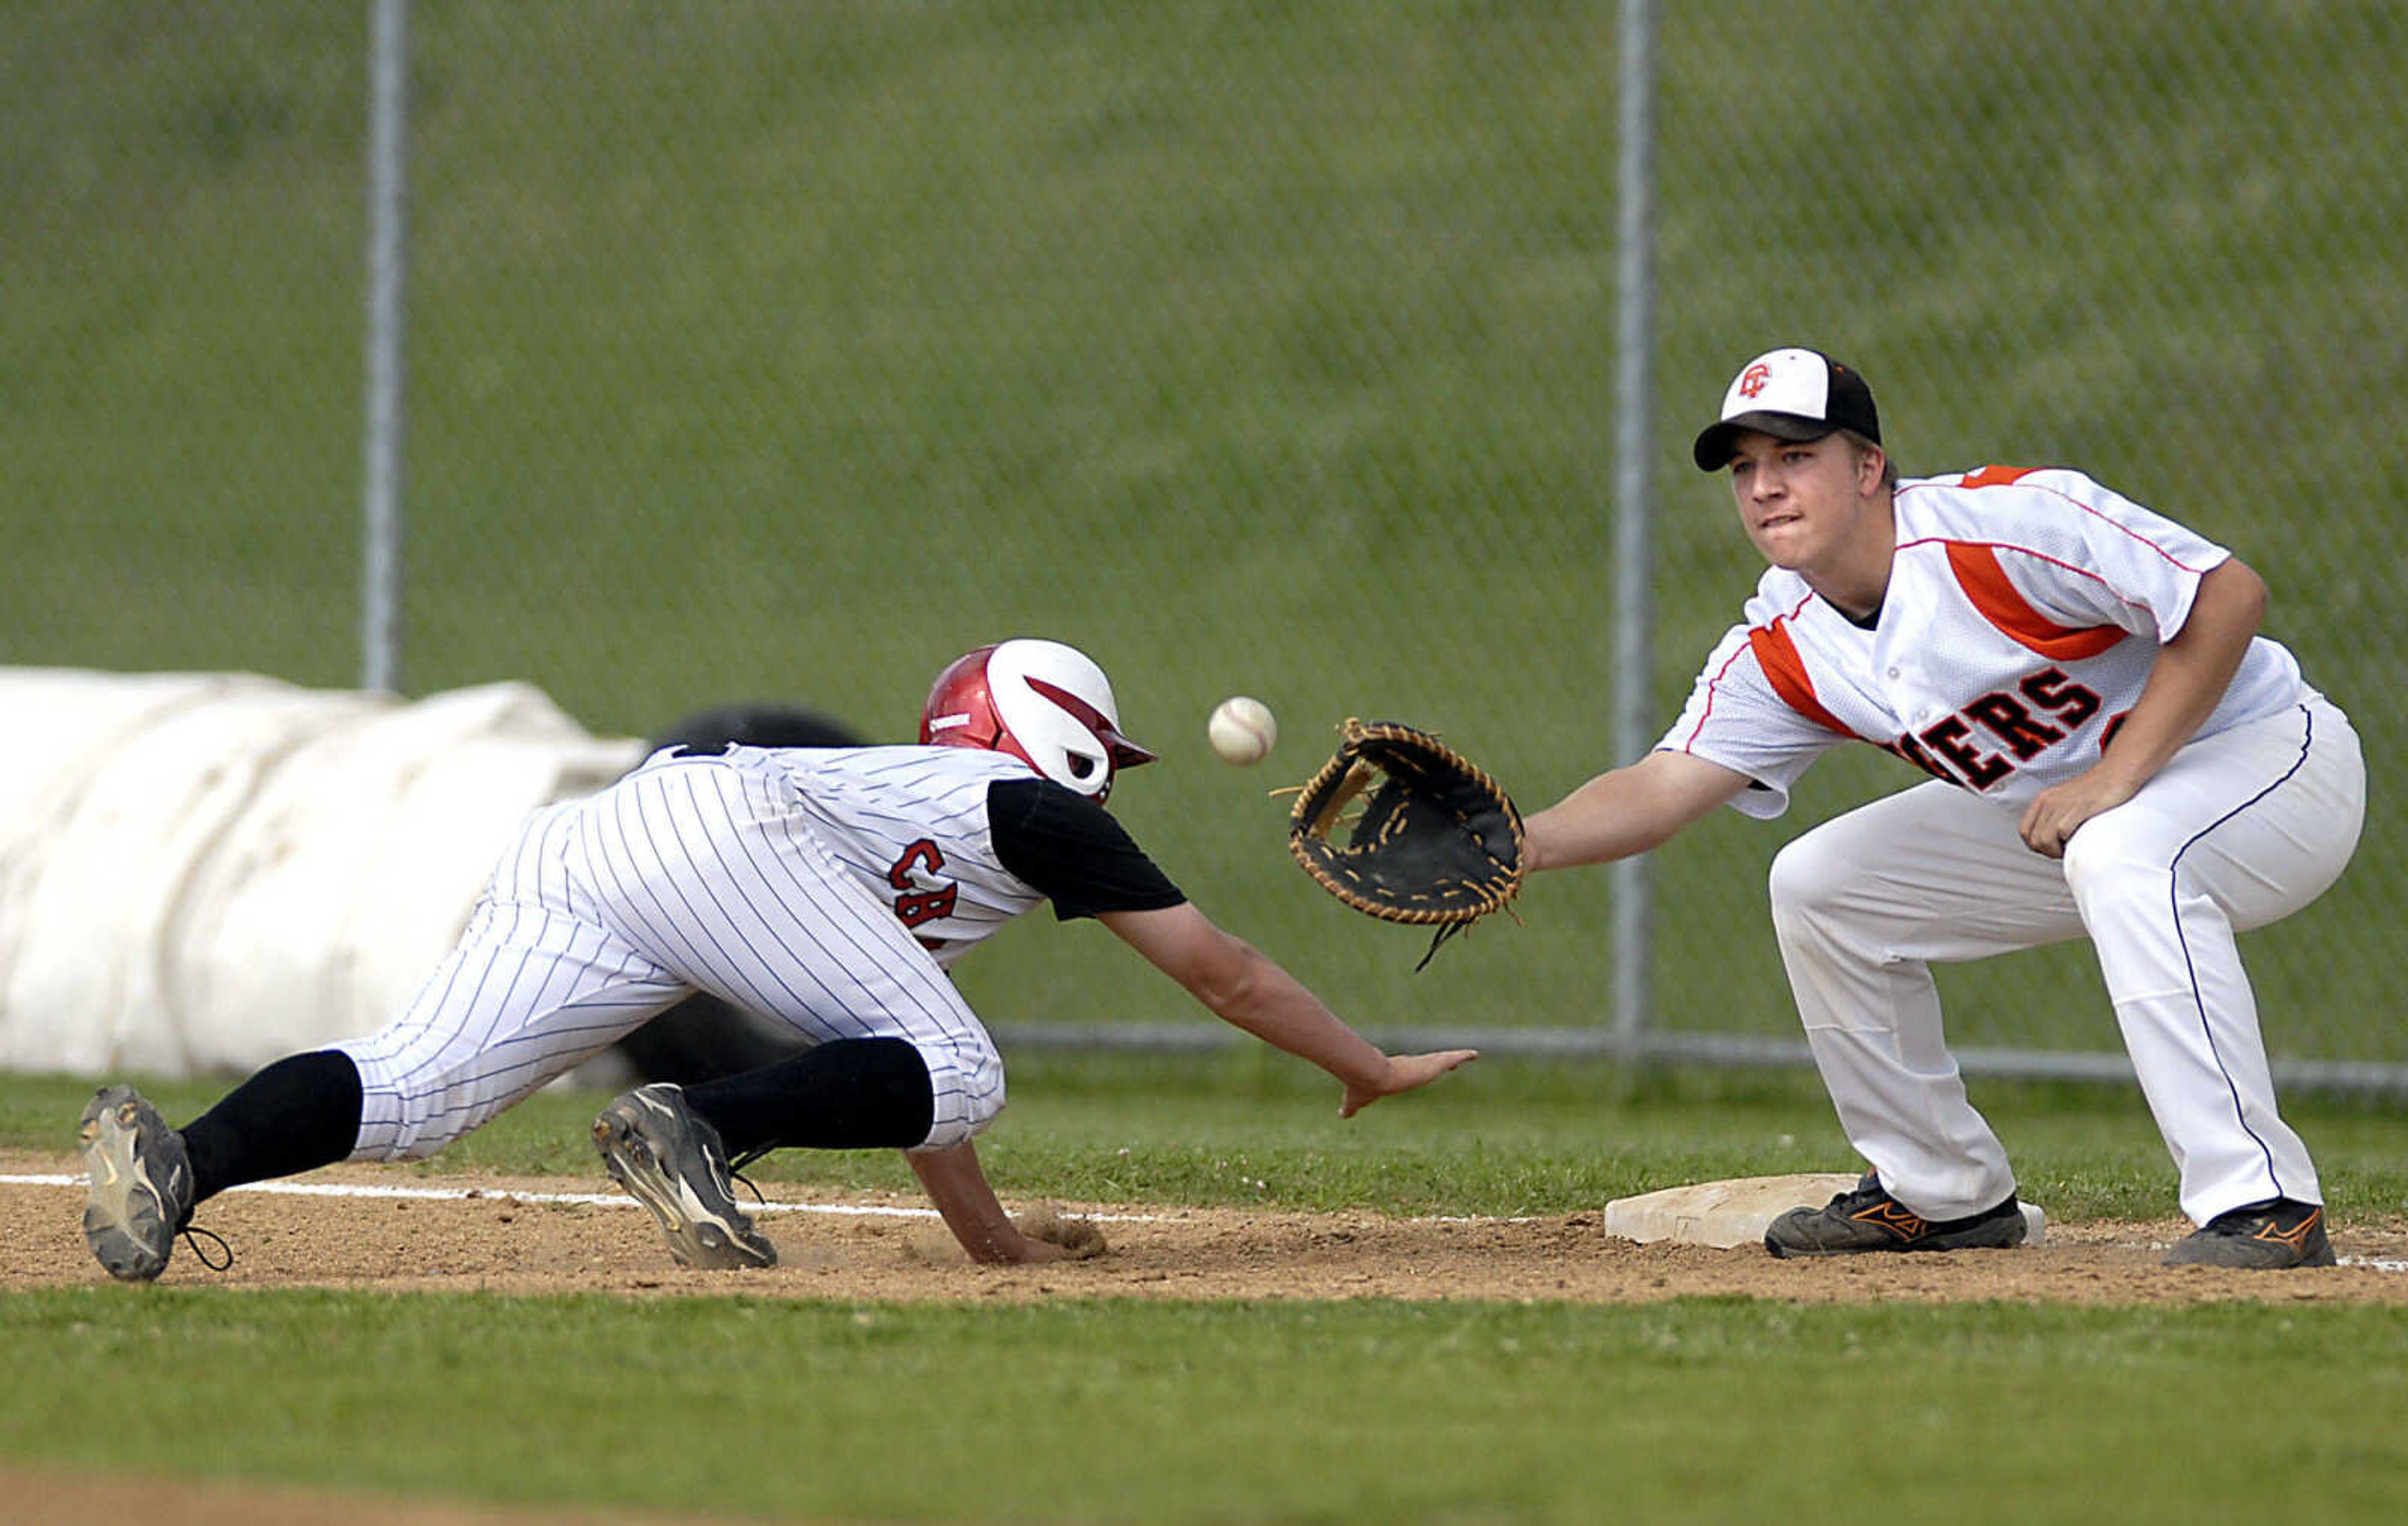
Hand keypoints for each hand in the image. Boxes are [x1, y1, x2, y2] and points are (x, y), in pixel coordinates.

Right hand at [1340, 1049, 1477, 1116]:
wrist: (1368, 1076)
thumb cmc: (1363, 1087)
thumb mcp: (1356, 1101)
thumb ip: (1350, 1108)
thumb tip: (1340, 1115)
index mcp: (1397, 1074)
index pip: (1413, 1070)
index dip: (1422, 1069)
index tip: (1428, 1068)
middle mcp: (1411, 1067)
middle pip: (1431, 1063)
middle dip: (1443, 1062)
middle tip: (1454, 1062)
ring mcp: (1421, 1065)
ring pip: (1444, 1059)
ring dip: (1457, 1057)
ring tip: (1472, 1055)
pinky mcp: (1429, 1065)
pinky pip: (1450, 1057)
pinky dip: (1463, 1055)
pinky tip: (1475, 1055)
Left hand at [2018, 770, 2137, 858]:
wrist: (2117, 773)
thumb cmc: (2097, 788)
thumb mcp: (2068, 799)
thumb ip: (2057, 814)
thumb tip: (2055, 838)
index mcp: (2043, 799)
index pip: (2024, 831)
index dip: (2036, 845)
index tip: (2051, 848)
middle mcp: (2048, 801)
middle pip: (2033, 839)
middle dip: (2047, 852)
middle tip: (2063, 851)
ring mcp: (2061, 805)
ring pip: (2044, 840)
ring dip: (2056, 851)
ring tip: (2070, 849)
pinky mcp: (2077, 809)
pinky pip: (2062, 833)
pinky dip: (2069, 843)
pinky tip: (2079, 841)